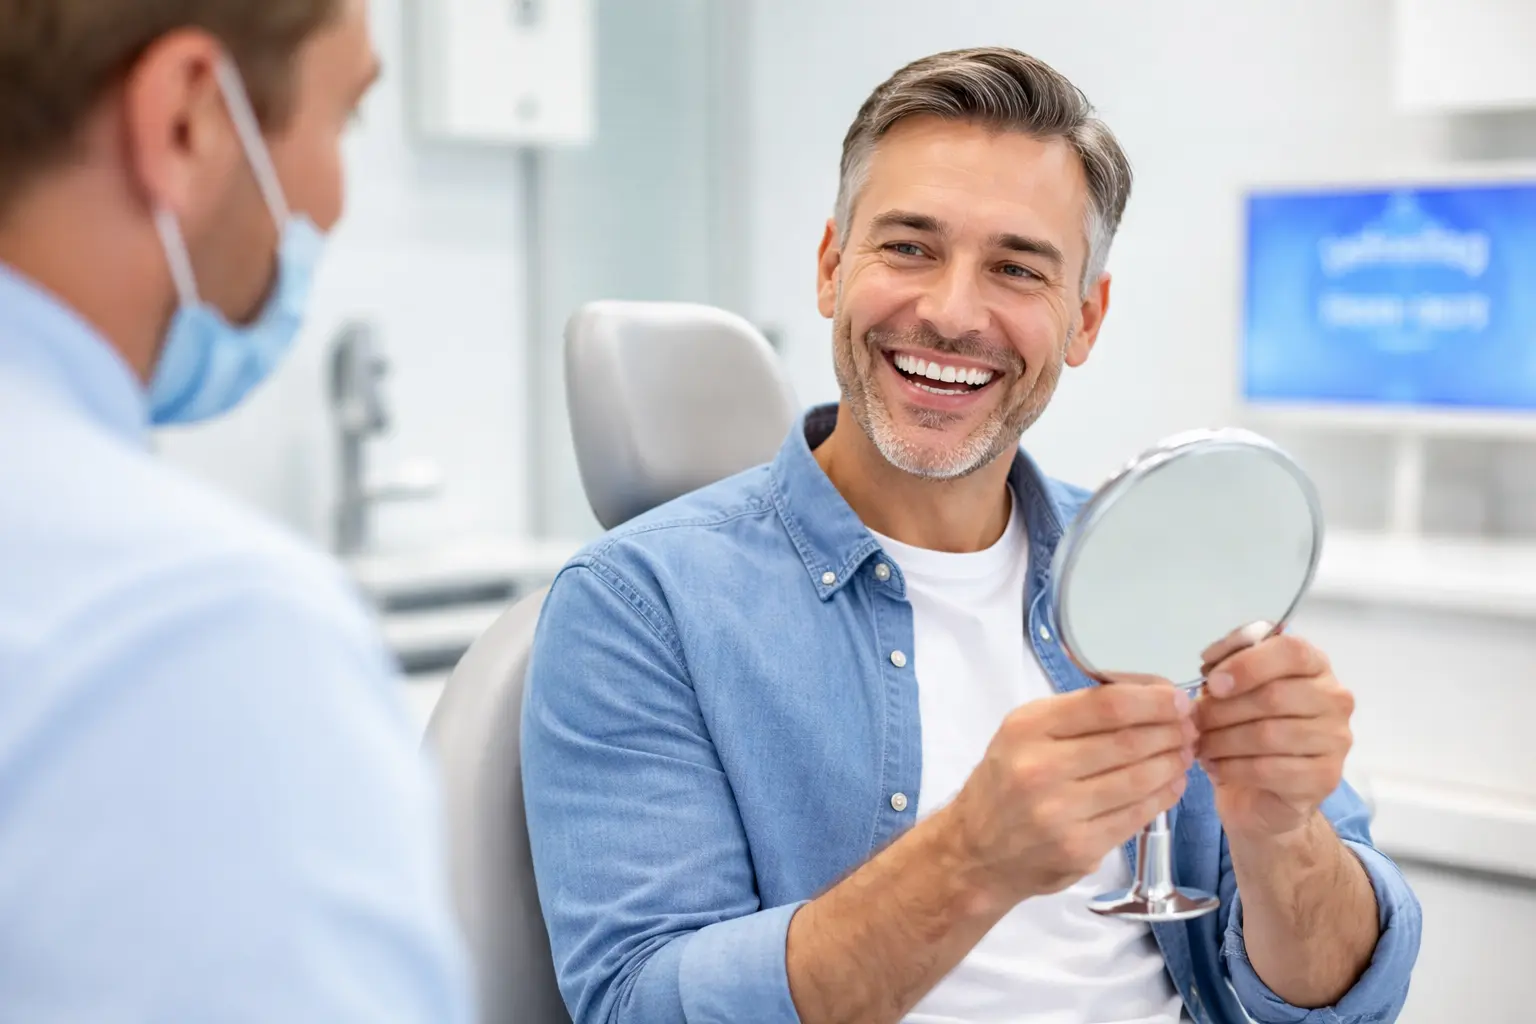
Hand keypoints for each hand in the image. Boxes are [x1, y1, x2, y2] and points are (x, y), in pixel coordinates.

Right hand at [946, 680, 1195, 904]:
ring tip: (1185, 753)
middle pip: (1129, 742)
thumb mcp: (1024, 731)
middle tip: (1190, 727)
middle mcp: (1040, 769)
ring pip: (1139, 780)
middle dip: (1171, 731)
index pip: (1107, 706)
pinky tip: (1171, 784)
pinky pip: (1136, 816)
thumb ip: (1078, 712)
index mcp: (1027, 729)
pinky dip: (1162, 796)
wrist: (976, 851)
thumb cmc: (1007, 781)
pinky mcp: (1079, 849)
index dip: (1152, 700)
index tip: (1178, 699)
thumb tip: (1149, 695)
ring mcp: (1060, 813)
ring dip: (1173, 763)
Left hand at [1194, 632, 1354, 839]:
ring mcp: (1335, 739)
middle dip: (1222, 709)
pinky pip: (1269, 769)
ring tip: (1200, 745)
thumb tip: (1211, 667)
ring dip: (1223, 740)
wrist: (1260, 791)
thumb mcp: (1231, 688)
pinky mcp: (1325, 777)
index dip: (1246, 663)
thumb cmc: (1245, 726)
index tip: (1211, 682)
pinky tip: (1214, 767)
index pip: (1290, 650)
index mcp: (1314, 665)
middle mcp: (1334, 698)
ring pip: (1268, 734)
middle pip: (1274, 696)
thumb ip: (1225, 666)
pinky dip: (1232, 768)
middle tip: (1194, 721)